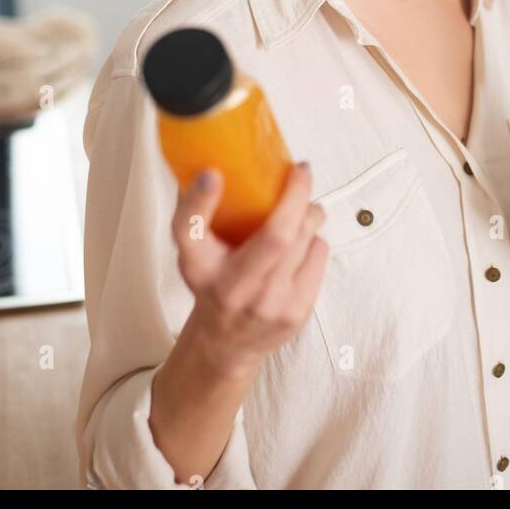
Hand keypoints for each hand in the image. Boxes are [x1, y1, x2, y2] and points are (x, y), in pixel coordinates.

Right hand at [170, 162, 329, 377]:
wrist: (226, 343)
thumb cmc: (211, 282)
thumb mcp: (193, 250)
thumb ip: (197, 210)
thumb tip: (210, 166)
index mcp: (200, 267)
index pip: (190, 231)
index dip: (201, 200)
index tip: (213, 174)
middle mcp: (233, 288)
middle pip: (278, 233)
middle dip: (297, 193)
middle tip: (300, 172)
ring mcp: (270, 302)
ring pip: (307, 237)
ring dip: (310, 214)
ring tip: (301, 212)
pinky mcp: (298, 310)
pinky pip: (319, 252)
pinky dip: (314, 239)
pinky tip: (300, 245)